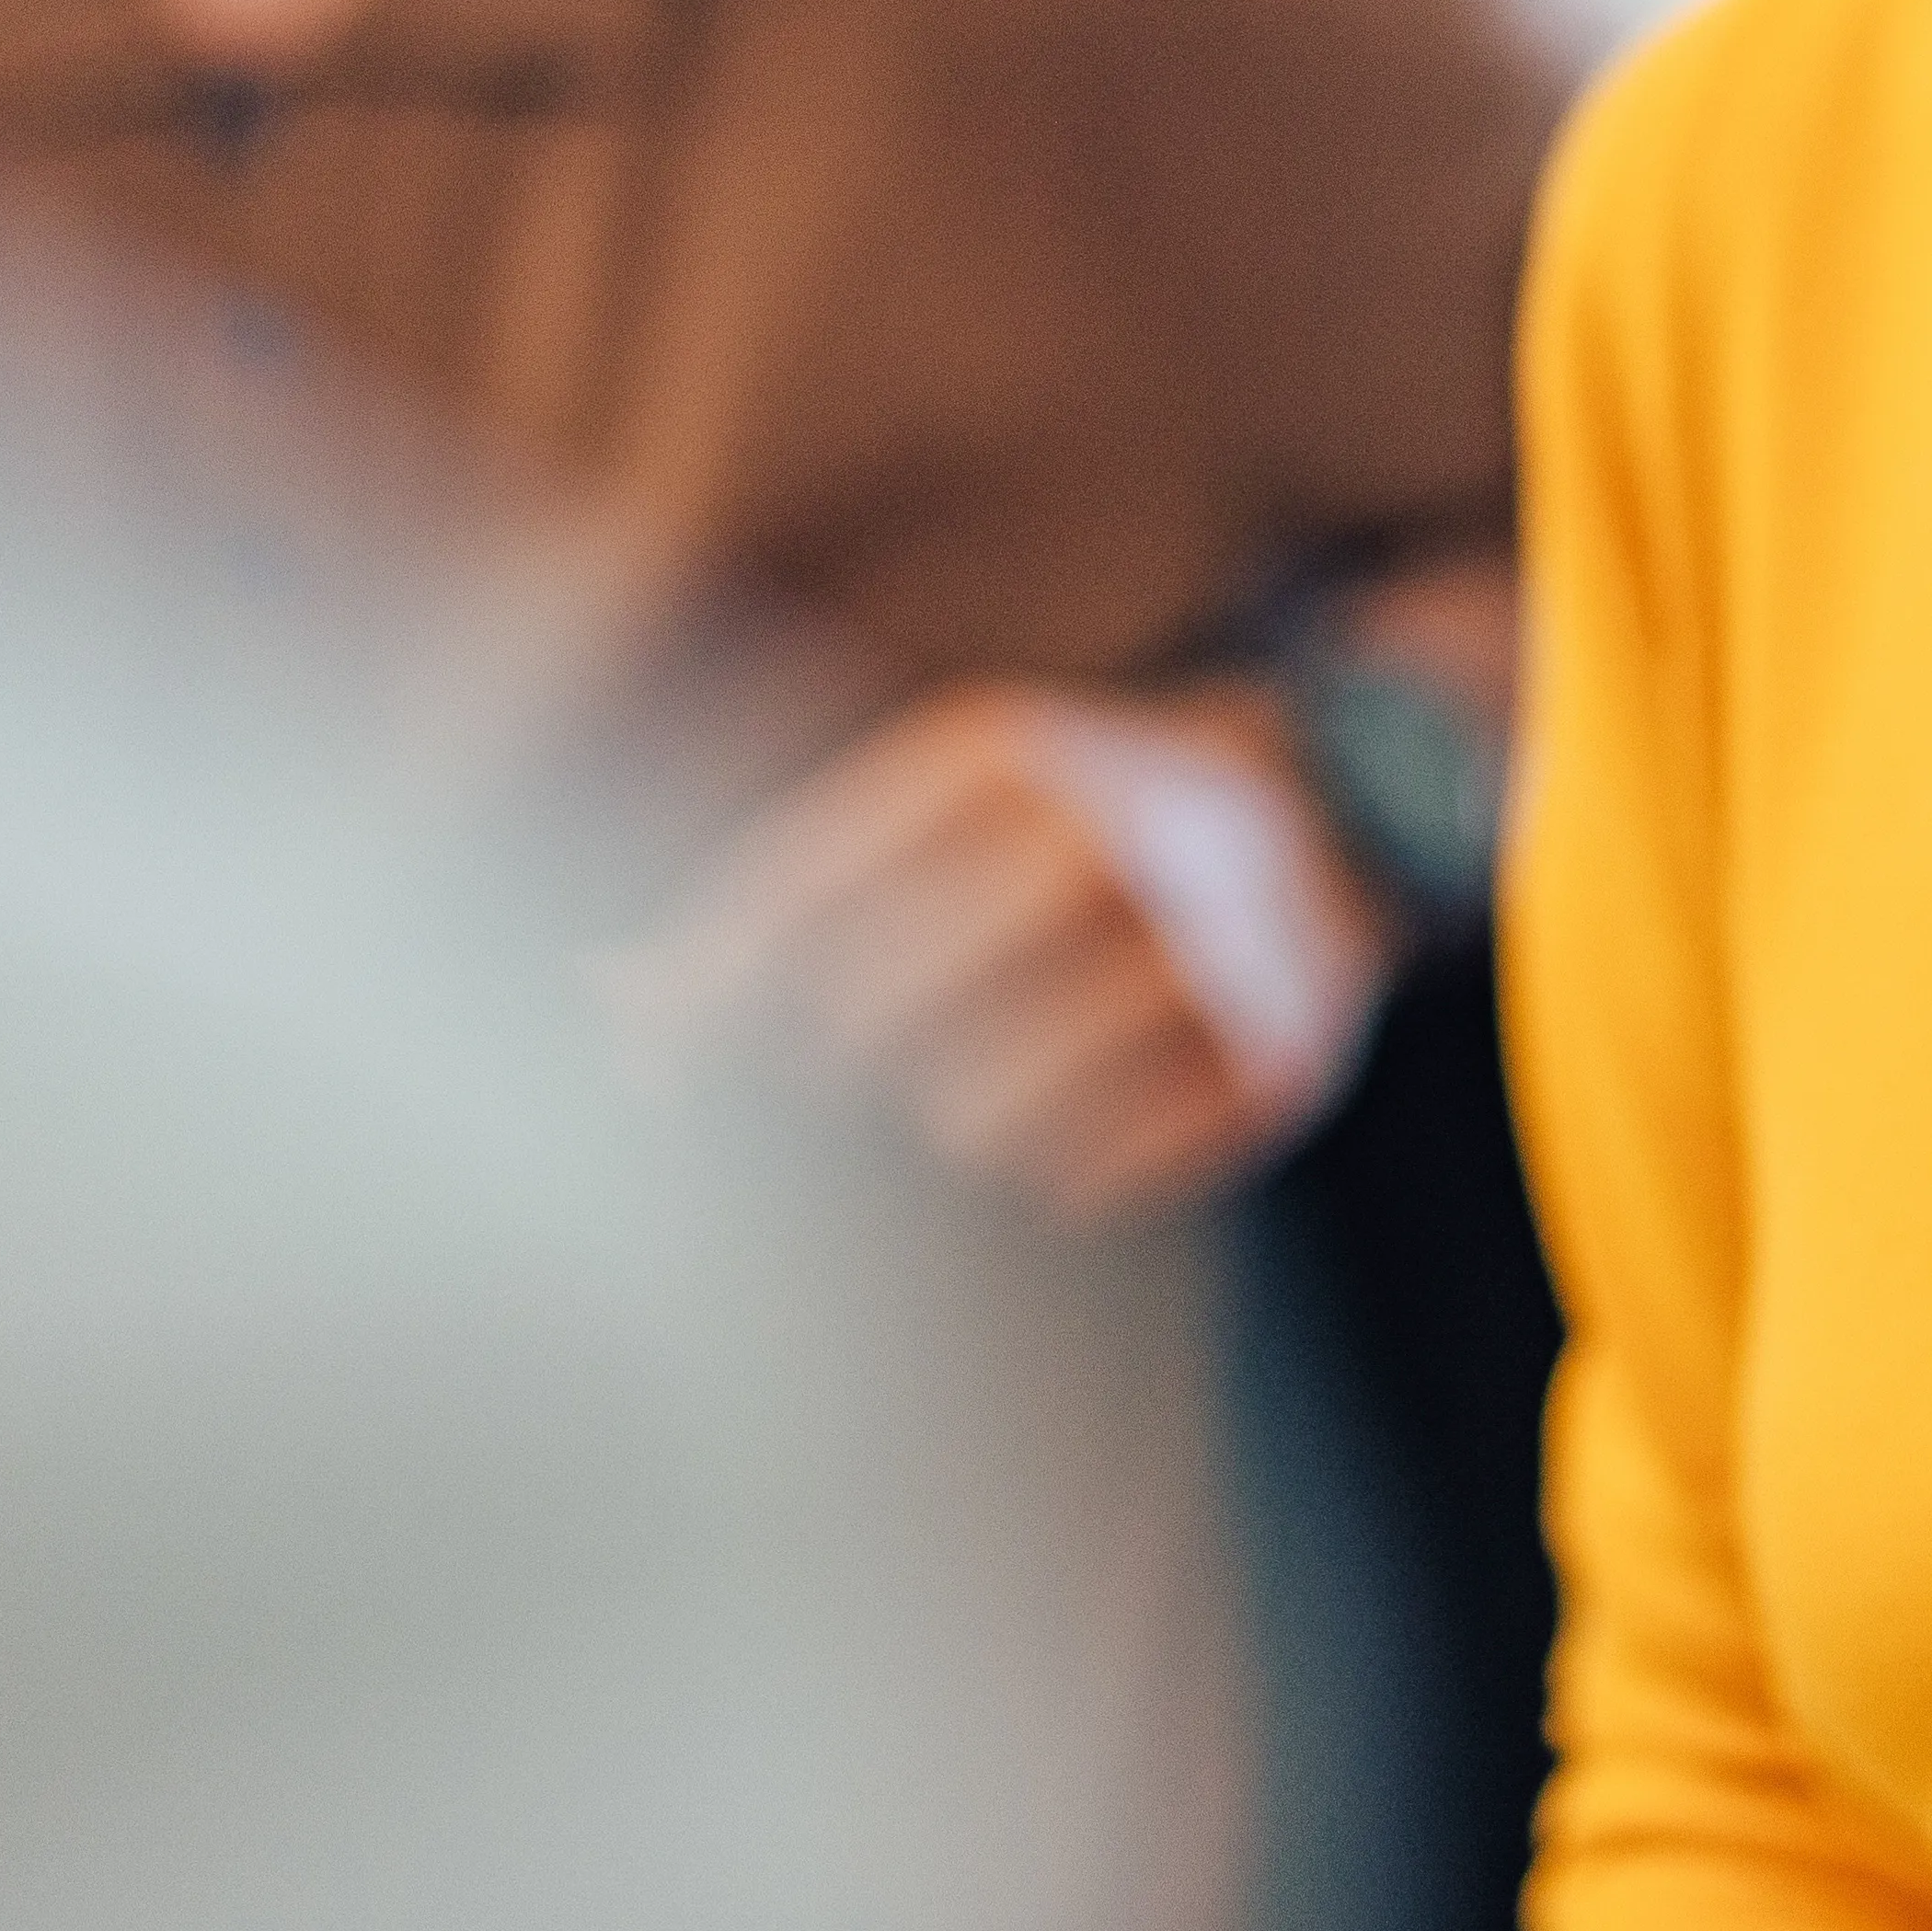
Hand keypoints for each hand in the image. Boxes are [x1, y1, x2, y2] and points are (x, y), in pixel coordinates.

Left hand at [622, 679, 1388, 1224]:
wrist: (1335, 806)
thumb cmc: (1063, 833)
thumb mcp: (934, 812)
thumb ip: (768, 906)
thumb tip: (596, 1010)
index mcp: (995, 755)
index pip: (799, 893)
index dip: (711, 999)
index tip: (659, 1069)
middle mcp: (1103, 832)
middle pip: (871, 1010)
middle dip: (817, 1069)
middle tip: (825, 1084)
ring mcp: (1201, 946)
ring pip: (980, 1114)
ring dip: (942, 1127)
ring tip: (959, 1100)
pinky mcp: (1275, 1057)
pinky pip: (1098, 1175)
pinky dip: (1063, 1171)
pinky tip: (1068, 1128)